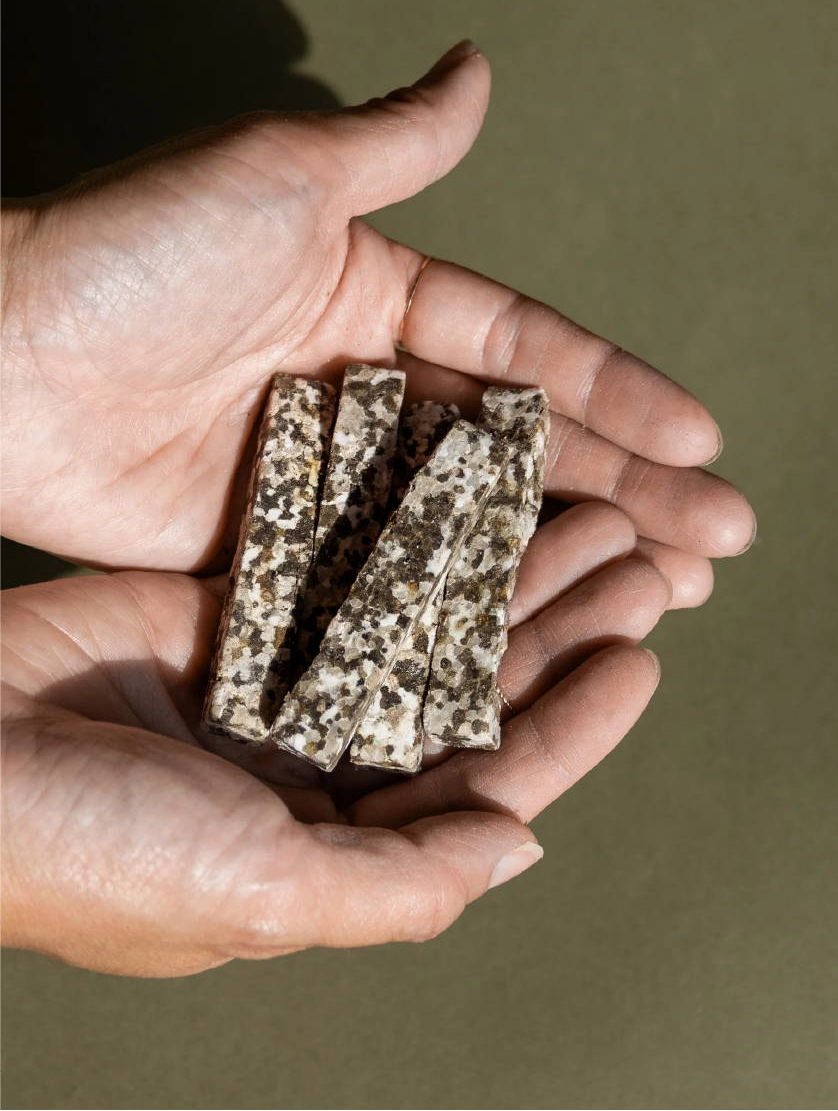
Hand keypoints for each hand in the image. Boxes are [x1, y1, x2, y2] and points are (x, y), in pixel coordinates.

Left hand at [0, 41, 752, 583]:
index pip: (525, 354)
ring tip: (665, 593)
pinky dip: (459, 605)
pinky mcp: (279, 552)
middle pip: (519, 450)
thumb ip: (391, 146)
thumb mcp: (276, 176)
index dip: (618, 395)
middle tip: (717, 541)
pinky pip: (387, 582)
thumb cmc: (129, 255)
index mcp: (378, 302)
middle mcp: (366, 396)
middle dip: (625, 490)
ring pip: (468, 525)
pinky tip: (536, 633)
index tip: (703, 439)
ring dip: (566, 556)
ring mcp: (327, 482)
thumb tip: (477, 68)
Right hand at [0, 502, 666, 975]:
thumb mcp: (263, 895)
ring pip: (421, 617)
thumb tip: (519, 849)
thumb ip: (400, 880)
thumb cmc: (90, 852)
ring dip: (500, 571)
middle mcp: (317, 760)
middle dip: (554, 628)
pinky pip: (343, 564)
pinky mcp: (235, 605)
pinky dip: (407, 533)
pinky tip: (470, 490)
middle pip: (469, 687)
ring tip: (579, 511)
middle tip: (636, 560)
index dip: (571, 725)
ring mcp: (279, 678)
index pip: (486, 780)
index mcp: (335, 842)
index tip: (639, 660)